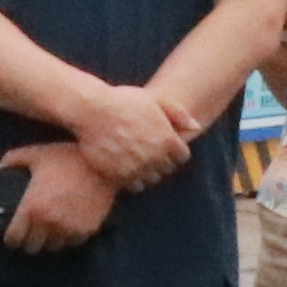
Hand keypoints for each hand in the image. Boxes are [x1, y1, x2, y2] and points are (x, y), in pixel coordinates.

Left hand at [0, 138, 121, 253]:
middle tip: (30, 233)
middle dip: (28, 241)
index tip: (12, 235)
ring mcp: (69, 228)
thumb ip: (11, 161)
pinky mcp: (87, 230)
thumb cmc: (67, 157)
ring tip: (48, 230)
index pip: (14, 238)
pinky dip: (67, 238)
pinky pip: (72, 243)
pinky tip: (65, 227)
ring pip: (53, 247)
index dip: (11, 238)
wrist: (104, 163)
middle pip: (32, 247)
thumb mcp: (36, 154)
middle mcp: (49, 222)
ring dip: (48, 241)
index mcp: (32, 207)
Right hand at [64, 76, 191, 189]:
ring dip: (147, 173)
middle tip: (147, 151)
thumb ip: (178, 113)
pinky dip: (131, 179)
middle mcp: (155, 156)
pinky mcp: (119, 176)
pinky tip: (124, 167)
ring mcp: (137, 168)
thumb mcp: (154, 100)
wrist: (90, 110)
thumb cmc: (122, 101)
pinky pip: (133, 186)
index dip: (174, 150)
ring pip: (150, 180)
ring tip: (136, 160)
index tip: (163, 144)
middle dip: (161, 162)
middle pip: (166, 169)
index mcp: (168, 138)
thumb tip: (196, 127)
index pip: (182, 156)